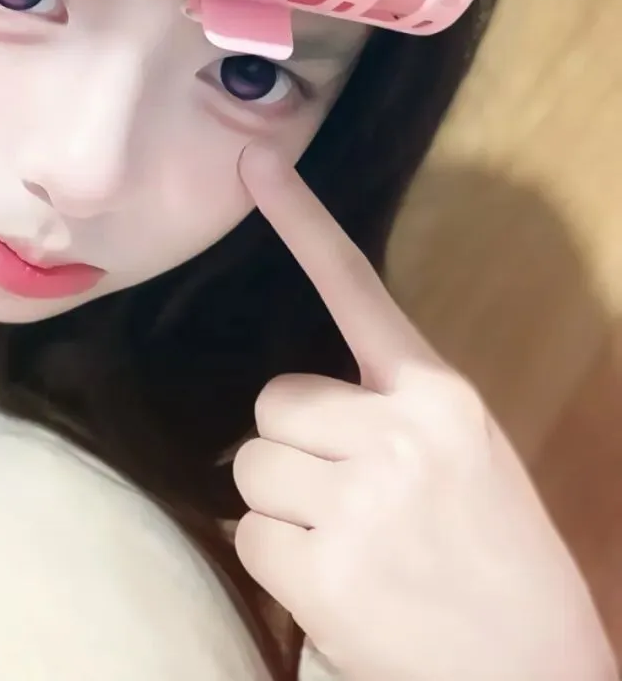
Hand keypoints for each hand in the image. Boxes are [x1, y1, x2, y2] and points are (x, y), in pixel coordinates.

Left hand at [232, 145, 616, 680]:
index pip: (355, 288)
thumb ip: (387, 413)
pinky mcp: (328, 568)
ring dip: (281, 506)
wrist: (541, 679)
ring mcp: (361, 500)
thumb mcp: (463, 459)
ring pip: (251, 465)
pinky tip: (337, 588)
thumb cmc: (498, 562)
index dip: (300, 221)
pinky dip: (277, 563)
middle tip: (346, 500)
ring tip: (348, 546)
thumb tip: (292, 405)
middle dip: (291, 446)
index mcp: (439, 395)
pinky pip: (250, 536)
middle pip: (273, 400)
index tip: (253, 160)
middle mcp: (399, 432)